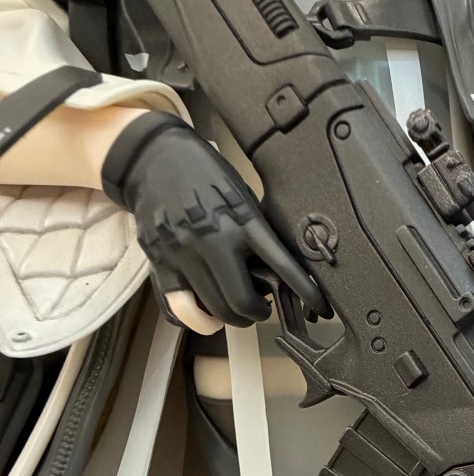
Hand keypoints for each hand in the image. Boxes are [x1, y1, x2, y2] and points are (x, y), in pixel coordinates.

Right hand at [101, 111, 327, 329]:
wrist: (152, 156)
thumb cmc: (204, 173)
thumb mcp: (241, 194)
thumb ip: (256, 230)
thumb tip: (277, 269)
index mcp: (242, 220)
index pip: (282, 266)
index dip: (305, 292)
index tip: (320, 307)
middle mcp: (212, 240)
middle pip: (241, 302)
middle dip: (257, 313)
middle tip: (261, 309)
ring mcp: (182, 253)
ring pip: (213, 310)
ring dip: (231, 318)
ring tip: (236, 309)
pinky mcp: (159, 261)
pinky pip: (179, 309)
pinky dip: (197, 319)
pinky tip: (206, 313)